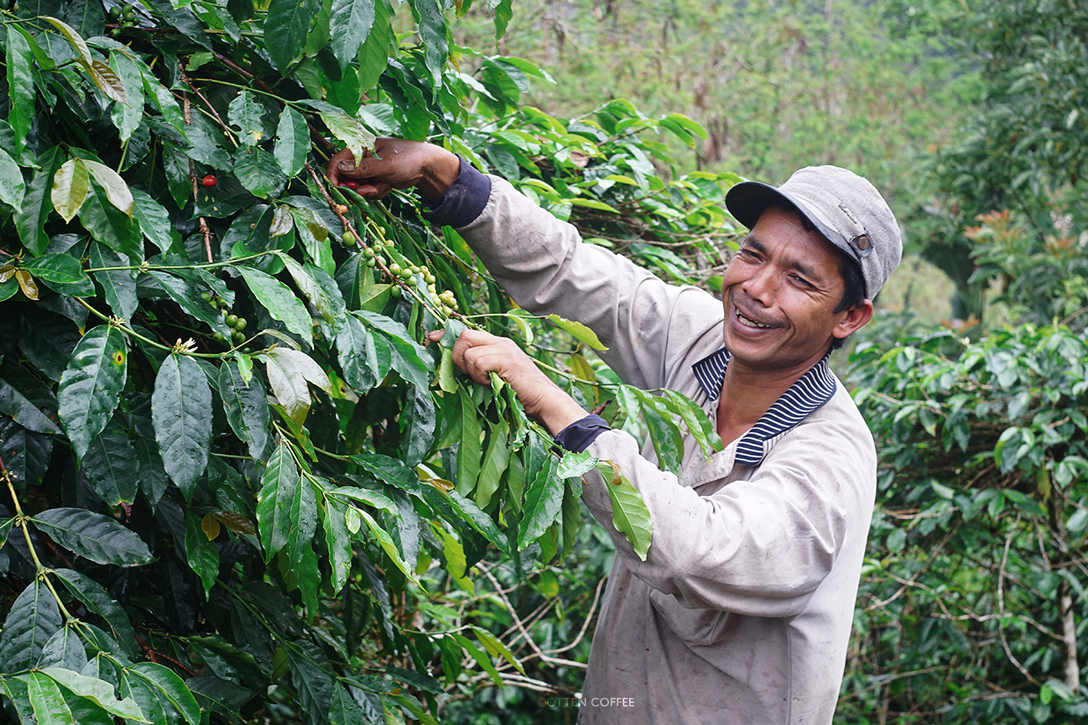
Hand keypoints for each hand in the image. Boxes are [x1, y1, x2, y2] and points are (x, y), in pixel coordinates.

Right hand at [327, 138, 459, 201]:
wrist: (427, 167)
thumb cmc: (408, 158)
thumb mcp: (385, 164)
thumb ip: (363, 168)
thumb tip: (341, 169)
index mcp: (361, 146)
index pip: (338, 160)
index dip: (334, 175)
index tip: (337, 189)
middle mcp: (362, 157)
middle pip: (346, 177)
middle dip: (357, 187)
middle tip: (369, 190)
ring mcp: (368, 169)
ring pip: (358, 187)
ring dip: (370, 191)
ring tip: (384, 185)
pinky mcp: (375, 179)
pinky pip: (368, 191)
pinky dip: (377, 191)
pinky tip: (388, 186)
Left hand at [431, 329, 588, 435]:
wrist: (544, 400)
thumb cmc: (519, 394)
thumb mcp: (495, 376)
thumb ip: (479, 367)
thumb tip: (453, 365)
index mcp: (498, 344)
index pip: (467, 331)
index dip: (447, 334)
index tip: (433, 338)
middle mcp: (501, 342)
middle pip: (464, 335)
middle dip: (457, 355)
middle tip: (467, 374)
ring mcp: (504, 349)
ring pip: (468, 352)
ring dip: (471, 371)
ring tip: (486, 381)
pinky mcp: (506, 359)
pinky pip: (478, 362)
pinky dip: (480, 376)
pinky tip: (492, 383)